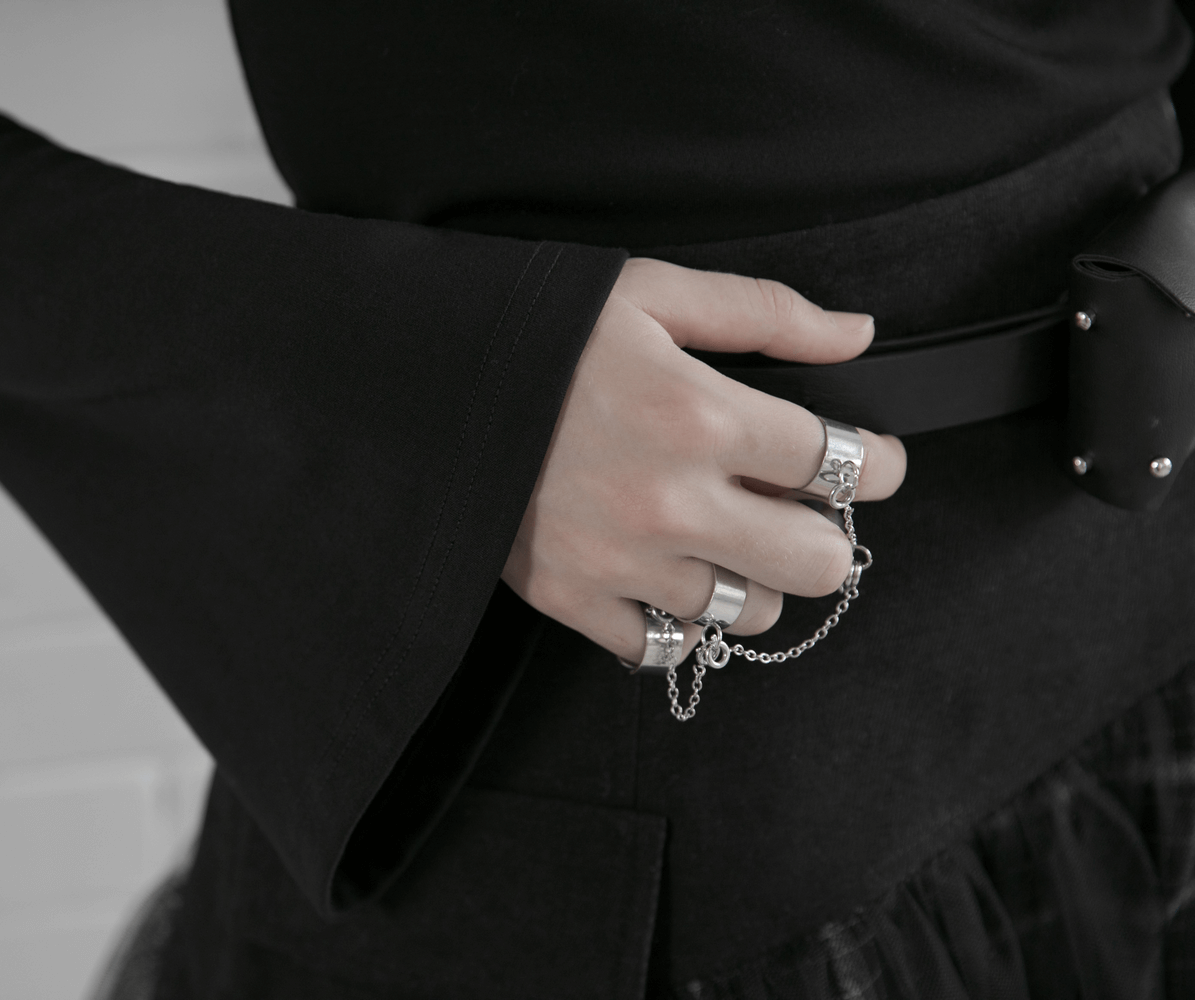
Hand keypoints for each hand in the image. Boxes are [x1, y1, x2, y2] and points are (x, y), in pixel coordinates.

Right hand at [502, 257, 907, 662]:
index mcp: (700, 415)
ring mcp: (619, 560)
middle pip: (815, 563)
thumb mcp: (650, 293)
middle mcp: (670, 500)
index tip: (873, 461)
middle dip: (826, 535)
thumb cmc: (540, 330)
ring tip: (724, 540)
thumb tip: (859, 336)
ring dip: (753, 577)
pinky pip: (659, 647)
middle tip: (799, 510)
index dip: (877, 465)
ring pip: (744, 612)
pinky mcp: (569, 597)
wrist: (419, 381)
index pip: (840, 463)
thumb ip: (762, 312)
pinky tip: (666, 579)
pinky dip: (675, 622)